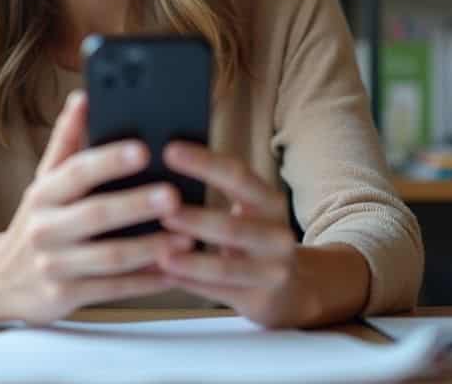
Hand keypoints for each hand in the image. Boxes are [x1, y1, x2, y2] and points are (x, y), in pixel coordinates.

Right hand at [0, 91, 192, 324]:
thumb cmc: (37, 222)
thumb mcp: (44, 181)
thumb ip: (67, 140)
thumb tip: (83, 96)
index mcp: (43, 193)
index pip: (76, 172)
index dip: (109, 160)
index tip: (144, 149)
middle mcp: (44, 228)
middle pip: (95, 215)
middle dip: (135, 205)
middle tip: (174, 195)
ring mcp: (54, 266)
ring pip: (108, 258)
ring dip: (149, 248)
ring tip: (186, 237)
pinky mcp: (65, 297)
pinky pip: (112, 290)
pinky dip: (144, 282)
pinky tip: (173, 272)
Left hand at [156, 142, 314, 327]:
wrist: (293, 291)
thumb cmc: (254, 241)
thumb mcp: (249, 212)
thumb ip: (218, 191)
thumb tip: (162, 175)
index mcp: (270, 203)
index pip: (238, 176)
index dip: (205, 163)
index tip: (169, 151)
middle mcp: (277, 235)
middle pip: (233, 226)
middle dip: (196, 218)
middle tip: (161, 210)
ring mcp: (272, 271)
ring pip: (225, 267)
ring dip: (190, 260)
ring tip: (158, 253)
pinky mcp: (259, 301)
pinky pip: (217, 293)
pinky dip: (187, 284)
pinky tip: (161, 276)